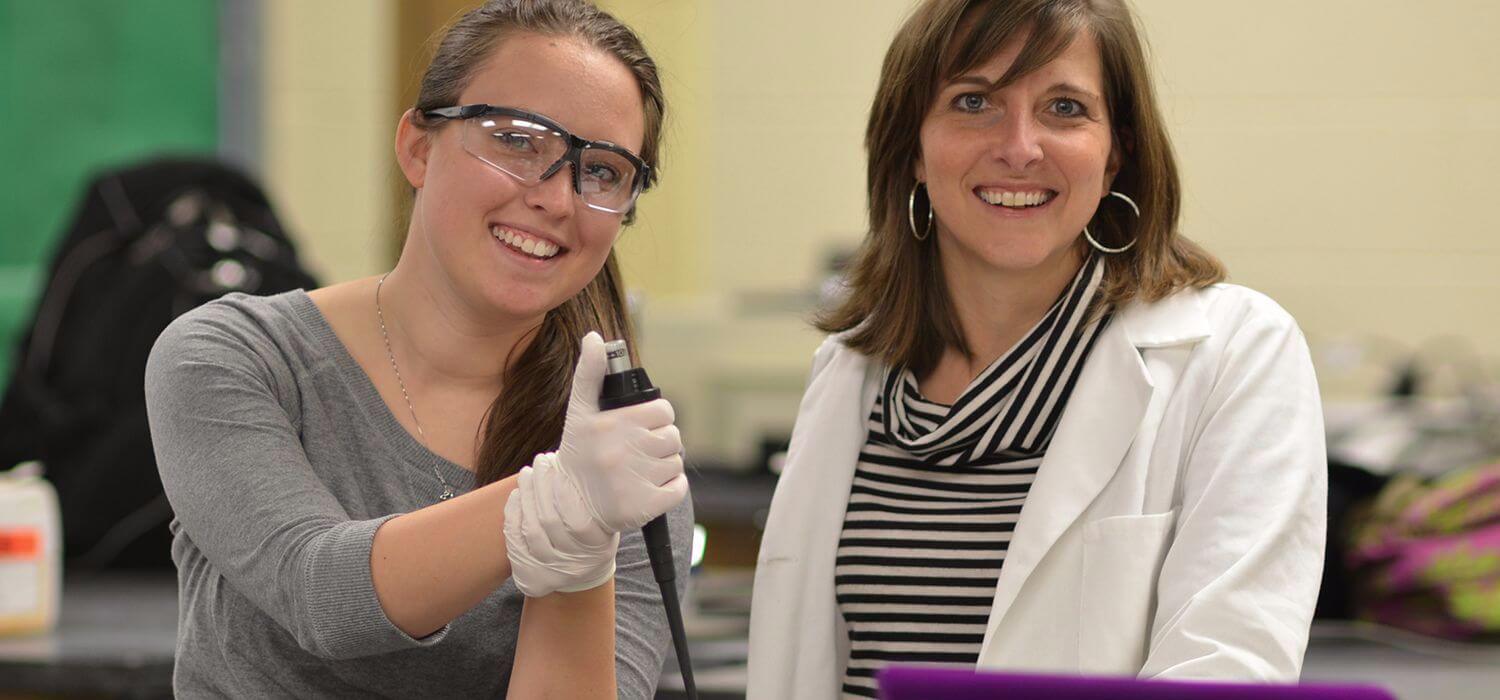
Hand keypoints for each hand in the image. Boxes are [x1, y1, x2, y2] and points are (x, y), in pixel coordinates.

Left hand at [504, 454, 618, 596]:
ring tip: (526, 473)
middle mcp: (574, 563)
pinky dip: (513, 513)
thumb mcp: (604, 521)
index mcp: (598, 547)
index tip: (558, 467)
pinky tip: (516, 494)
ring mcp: (550, 570)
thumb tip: (575, 456)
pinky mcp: (529, 572)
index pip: (578, 521)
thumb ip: (593, 497)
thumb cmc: (594, 535)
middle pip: (549, 522)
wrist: (582, 575)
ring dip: (526, 496)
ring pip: (531, 530)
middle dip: (541, 486)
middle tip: (540, 461)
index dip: (564, 493)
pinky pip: (515, 540)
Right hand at [554, 332, 687, 532]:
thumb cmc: (580, 453)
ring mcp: (635, 480)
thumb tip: (594, 337)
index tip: (640, 427)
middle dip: (659, 443)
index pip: (663, 411)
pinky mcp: (646, 506)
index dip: (655, 418)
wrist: (570, 506)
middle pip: (672, 437)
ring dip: (663, 466)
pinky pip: (679, 489)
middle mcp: (623, 451)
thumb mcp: (580, 412)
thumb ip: (589, 374)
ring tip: (638, 471)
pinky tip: (647, 488)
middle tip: (636, 452)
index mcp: (612, 424)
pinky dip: (670, 489)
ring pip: (676, 462)